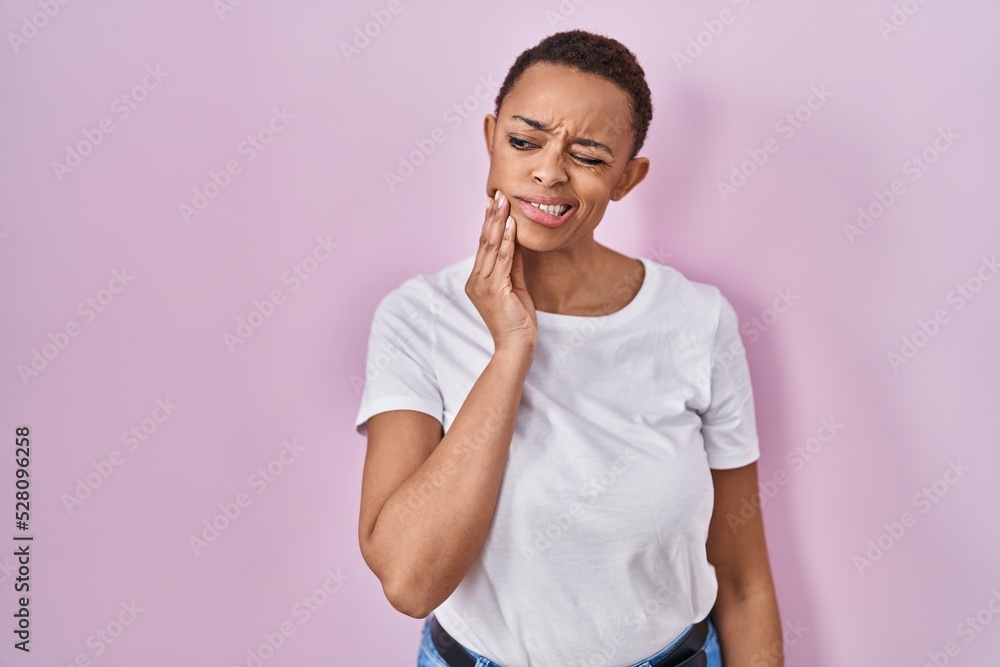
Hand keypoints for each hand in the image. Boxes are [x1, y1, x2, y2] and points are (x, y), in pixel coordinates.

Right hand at [465, 190, 536, 353]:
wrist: (517, 346)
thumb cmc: (517, 320)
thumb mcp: (515, 286)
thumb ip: (513, 264)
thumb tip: (516, 239)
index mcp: (477, 280)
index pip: (484, 245)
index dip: (489, 222)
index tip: (495, 202)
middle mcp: (475, 281)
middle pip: (484, 242)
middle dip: (491, 216)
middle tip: (497, 194)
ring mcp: (482, 285)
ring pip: (490, 247)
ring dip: (498, 222)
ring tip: (503, 202)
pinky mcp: (493, 290)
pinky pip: (502, 260)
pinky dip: (507, 241)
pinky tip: (510, 225)